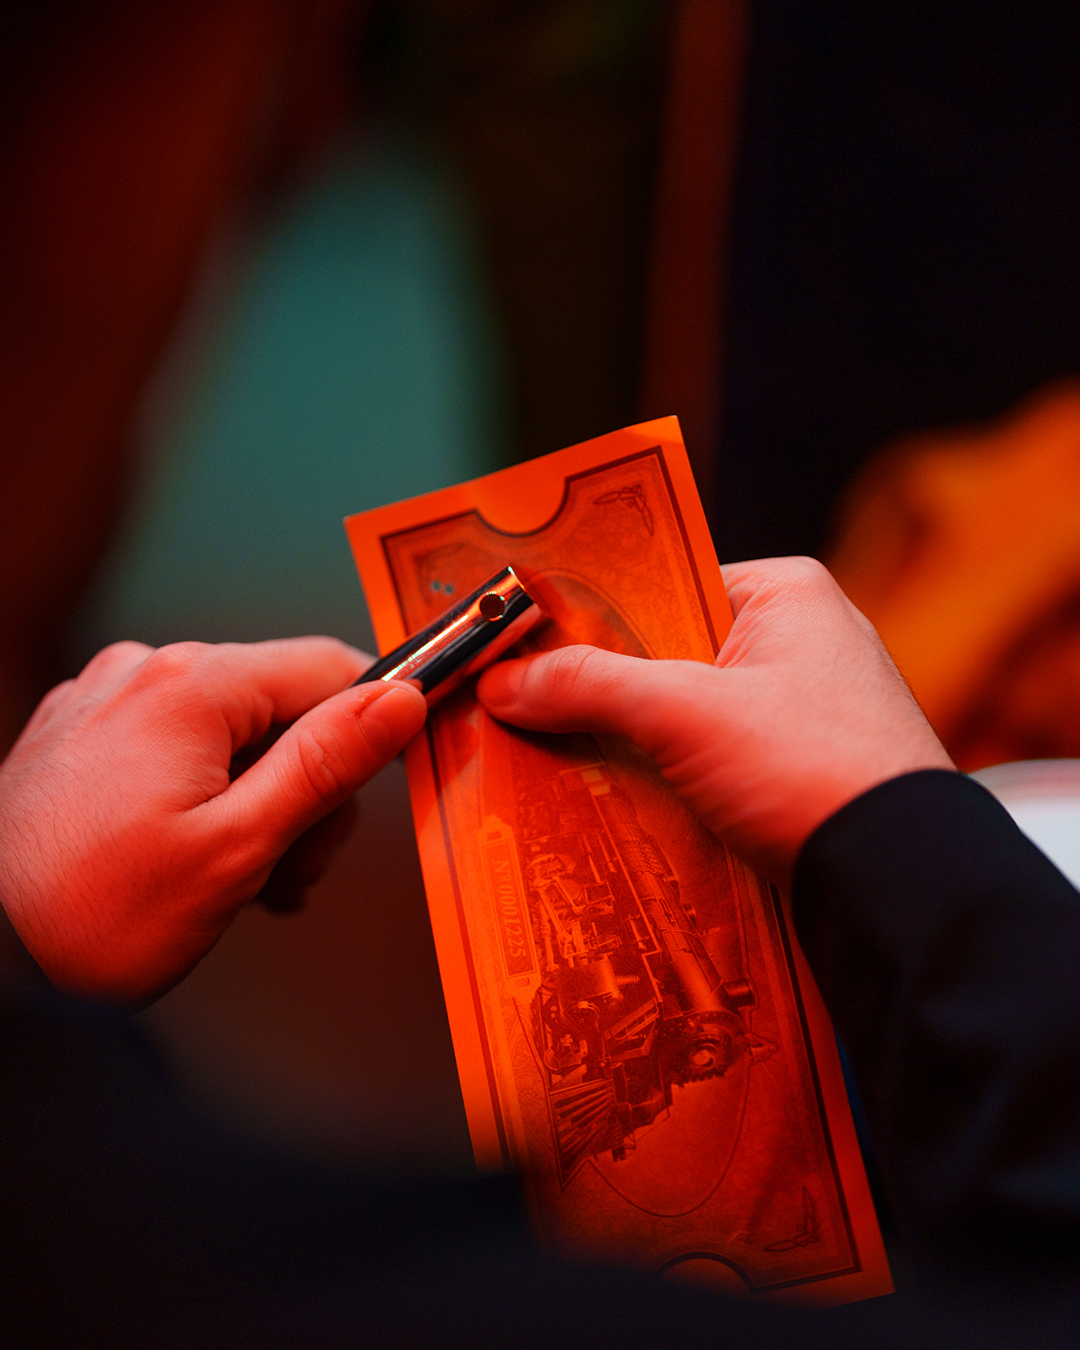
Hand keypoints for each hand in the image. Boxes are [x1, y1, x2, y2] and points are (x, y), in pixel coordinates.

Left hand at [0, 638, 425, 1000]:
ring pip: (233, 731)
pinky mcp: (81, 736)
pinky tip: (195, 858)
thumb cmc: (92, 918)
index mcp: (189, 686)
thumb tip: (398, 699)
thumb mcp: (236, 849)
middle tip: (289, 868)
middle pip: (281, 706)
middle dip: (306, 787)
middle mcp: (144, 671)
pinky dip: (206, 796)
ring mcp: (106, 701)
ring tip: (240, 878)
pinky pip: (178, 745)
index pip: (329, 666)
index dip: (375, 720)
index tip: (390, 773)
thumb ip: (324, 764)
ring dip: (258, 801)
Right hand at [477, 556, 953, 883]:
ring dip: (631, 741)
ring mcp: (804, 711)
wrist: (900, 884)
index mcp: (785, 594)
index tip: (528, 642)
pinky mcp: (801, 772)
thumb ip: (591, 686)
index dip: (592, 616)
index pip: (663, 584)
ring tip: (556, 756)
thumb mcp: (685, 714)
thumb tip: (504, 681)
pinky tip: (617, 801)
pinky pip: (711, 761)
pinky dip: (667, 779)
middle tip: (529, 704)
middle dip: (605, 688)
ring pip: (686, 714)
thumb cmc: (816, 768)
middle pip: (668, 653)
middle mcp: (800, 641)